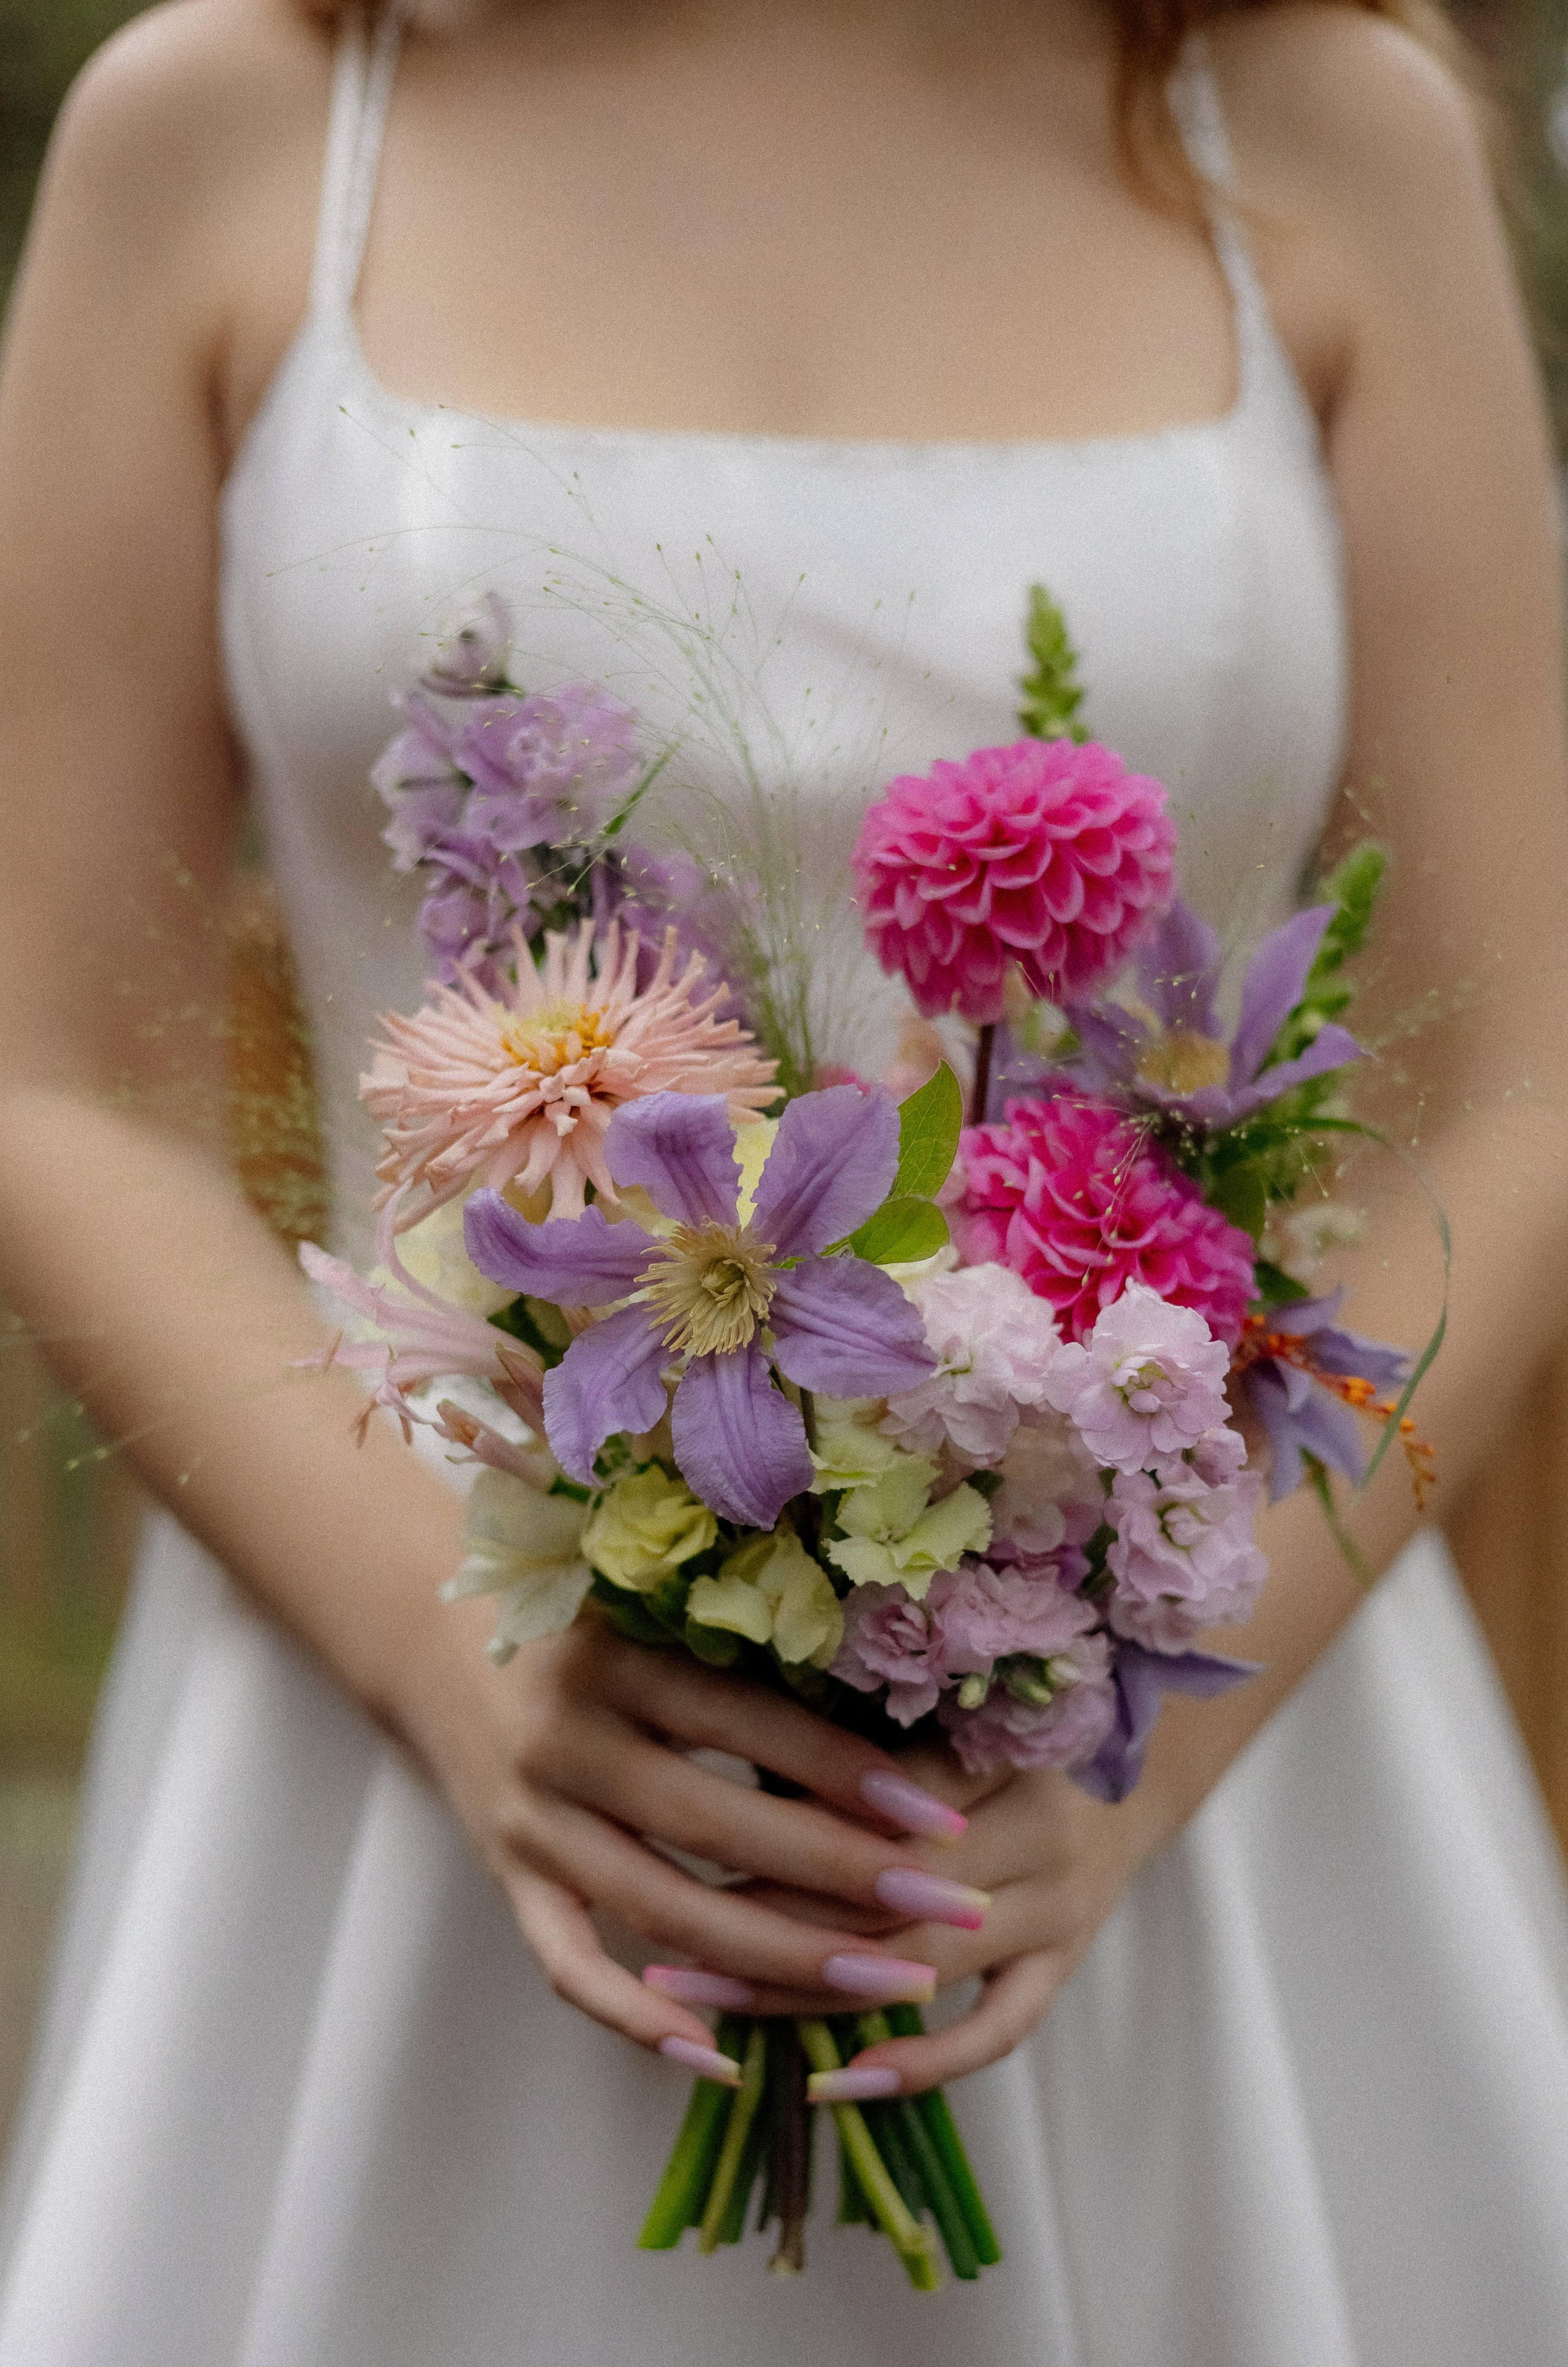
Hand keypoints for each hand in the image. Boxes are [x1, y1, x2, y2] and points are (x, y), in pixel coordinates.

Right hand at [399, 1609, 989, 2075]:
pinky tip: (722, 2057)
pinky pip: (572, 1966)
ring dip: (781, 1958)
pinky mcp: (509, 1879)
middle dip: (843, 1875)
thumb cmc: (579, 1613)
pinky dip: (640, 2020)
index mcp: (615, 1656)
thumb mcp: (648, 1604)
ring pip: (663, 1909)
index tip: (941, 1817)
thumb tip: (892, 1696)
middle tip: (948, 1906)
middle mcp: (566, 1740)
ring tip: (888, 1982)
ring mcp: (533, 1819)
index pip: (747, 1723)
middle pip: (715, 1826)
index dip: (847, 1773)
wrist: (428, 1638)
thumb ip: (740, 1642)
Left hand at [689, 1739, 1168, 2093]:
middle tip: (671, 1948)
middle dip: (771, 1922)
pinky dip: (920, 2064)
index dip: (780, 1834)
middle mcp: (1038, 1834)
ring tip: (709, 2008)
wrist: (1135, 1758)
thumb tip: (719, 1747)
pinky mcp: (1062, 1966)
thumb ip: (851, 1731)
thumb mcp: (936, 1702)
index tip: (685, 1850)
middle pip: (890, 1892)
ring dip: (808, 1992)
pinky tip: (836, 2081)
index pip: (877, 1807)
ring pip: (920, 1964)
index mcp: (1000, 1749)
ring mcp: (1056, 1911)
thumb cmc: (999, 1717)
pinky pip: (996, 2031)